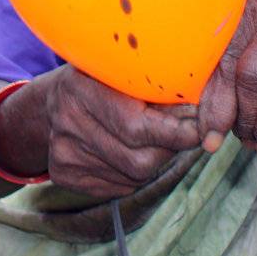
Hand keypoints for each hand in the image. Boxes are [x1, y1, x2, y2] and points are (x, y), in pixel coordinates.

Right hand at [36, 65, 202, 199]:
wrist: (51, 103)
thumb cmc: (100, 80)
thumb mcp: (122, 69)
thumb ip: (156, 86)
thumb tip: (205, 108)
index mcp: (81, 87)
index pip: (138, 127)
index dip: (177, 132)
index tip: (202, 128)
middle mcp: (68, 122)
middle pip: (140, 159)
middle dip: (170, 148)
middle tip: (183, 132)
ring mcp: (64, 152)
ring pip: (134, 176)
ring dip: (154, 160)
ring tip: (153, 139)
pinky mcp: (64, 175)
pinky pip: (120, 186)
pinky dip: (133, 174)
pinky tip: (128, 151)